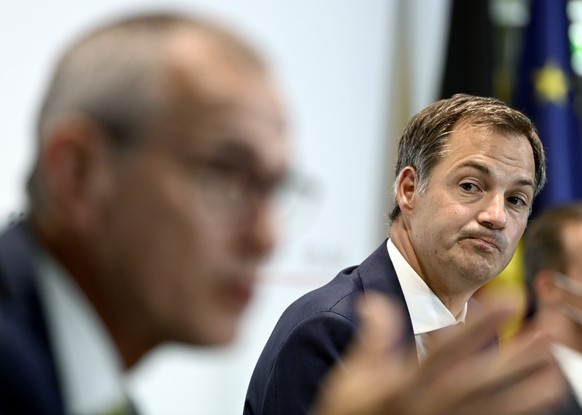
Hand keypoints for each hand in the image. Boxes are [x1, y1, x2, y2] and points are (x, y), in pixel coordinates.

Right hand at [312, 292, 566, 414]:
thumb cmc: (349, 414)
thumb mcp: (351, 376)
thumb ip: (371, 339)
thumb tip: (375, 301)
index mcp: (404, 386)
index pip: (447, 352)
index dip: (479, 326)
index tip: (508, 301)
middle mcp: (430, 407)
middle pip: (482, 380)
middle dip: (518, 355)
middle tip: (550, 329)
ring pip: (493, 408)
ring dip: (527, 389)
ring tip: (555, 368)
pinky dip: (515, 413)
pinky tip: (537, 397)